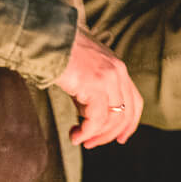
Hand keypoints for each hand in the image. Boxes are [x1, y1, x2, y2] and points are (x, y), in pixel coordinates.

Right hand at [54, 26, 140, 147]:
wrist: (46, 37)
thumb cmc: (59, 53)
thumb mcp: (85, 72)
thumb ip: (93, 91)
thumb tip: (90, 120)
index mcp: (118, 69)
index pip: (134, 102)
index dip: (129, 124)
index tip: (119, 139)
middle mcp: (118, 72)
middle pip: (125, 114)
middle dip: (109, 134)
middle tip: (91, 144)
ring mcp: (108, 78)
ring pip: (112, 119)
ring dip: (96, 135)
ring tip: (80, 140)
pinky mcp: (94, 84)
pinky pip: (96, 119)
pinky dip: (87, 132)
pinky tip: (75, 136)